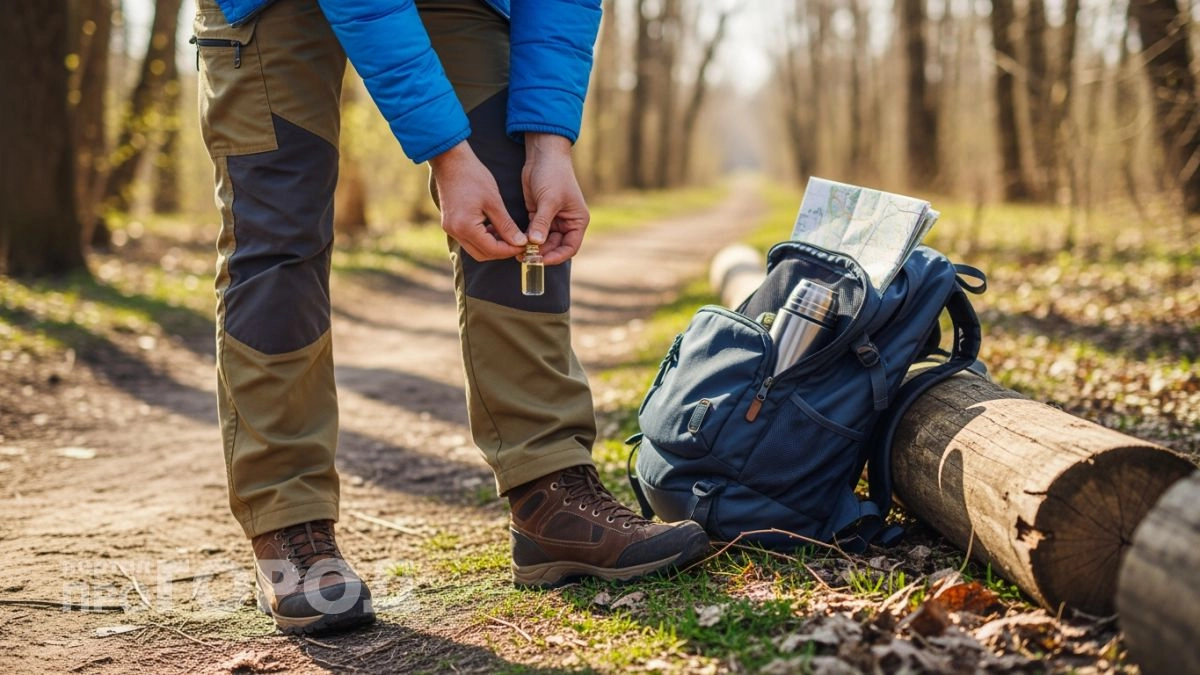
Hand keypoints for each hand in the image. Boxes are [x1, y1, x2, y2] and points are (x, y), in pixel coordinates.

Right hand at [429, 141, 526, 260]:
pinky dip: (482, 238)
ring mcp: (450, 228)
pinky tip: (494, 227)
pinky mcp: (450, 224)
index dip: (509, 250)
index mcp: (465, 227)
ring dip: (492, 245)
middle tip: (517, 242)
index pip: (491, 250)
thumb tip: (520, 242)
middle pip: (482, 254)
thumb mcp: (494, 201)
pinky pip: (468, 239)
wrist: (450, 161)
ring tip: (508, 234)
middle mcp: (455, 232)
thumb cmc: (473, 176)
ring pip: (474, 248)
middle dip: (501, 251)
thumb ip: (506, 225)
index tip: (524, 244)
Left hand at [522, 133, 588, 265]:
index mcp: (577, 221)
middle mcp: (566, 223)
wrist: (543, 155)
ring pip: (542, 242)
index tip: (541, 261)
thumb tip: (535, 243)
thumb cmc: (554, 174)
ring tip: (518, 252)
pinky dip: (525, 238)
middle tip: (525, 258)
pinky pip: (532, 233)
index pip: (570, 247)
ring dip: (532, 248)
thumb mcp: (549, 199)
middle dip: (541, 253)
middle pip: (555, 247)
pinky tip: (516, 242)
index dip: (556, 257)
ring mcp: (552, 220)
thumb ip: (543, 222)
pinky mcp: (538, 215)